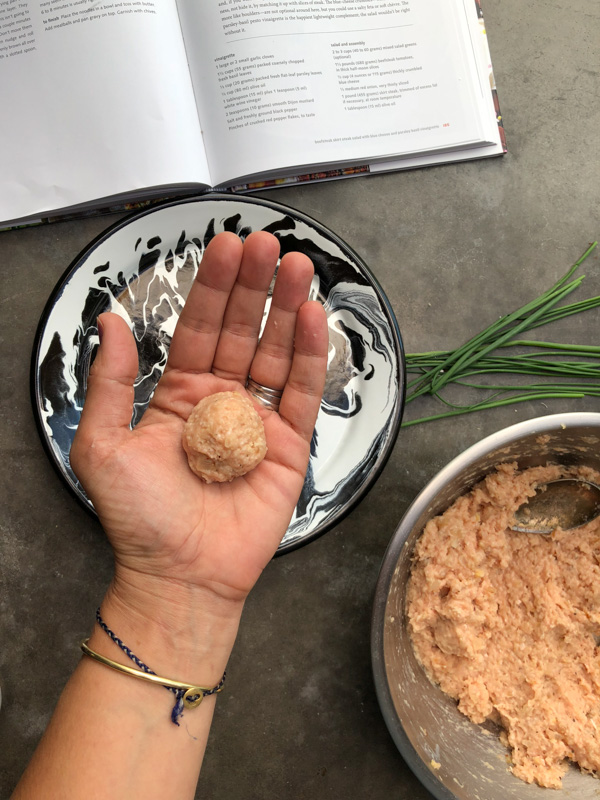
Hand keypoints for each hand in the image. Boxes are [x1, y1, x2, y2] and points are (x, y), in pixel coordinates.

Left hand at [70, 231, 327, 668]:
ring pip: (275, 352)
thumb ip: (110, 383)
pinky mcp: (289, 445)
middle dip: (253, 286)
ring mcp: (258, 420)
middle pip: (242, 330)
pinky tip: (310, 318)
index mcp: (179, 394)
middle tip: (266, 243)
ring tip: (295, 265)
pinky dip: (308, 355)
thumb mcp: (103, 446)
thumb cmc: (139, 519)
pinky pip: (301, 391)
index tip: (224, 246)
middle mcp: (221, 399)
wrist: (180, 575)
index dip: (212, 286)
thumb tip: (110, 323)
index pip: (198, 327)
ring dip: (286, 308)